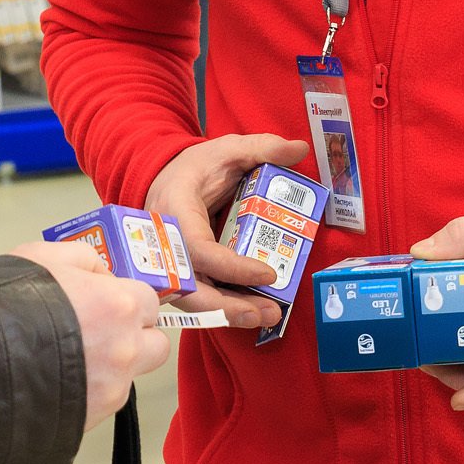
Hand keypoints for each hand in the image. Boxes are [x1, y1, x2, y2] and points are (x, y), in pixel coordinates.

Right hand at [9, 240, 170, 430]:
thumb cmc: (6, 306)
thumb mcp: (43, 256)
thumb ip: (84, 259)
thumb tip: (103, 274)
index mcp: (119, 304)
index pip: (151, 300)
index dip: (129, 298)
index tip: (110, 299)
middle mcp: (125, 349)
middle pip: (156, 345)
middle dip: (136, 336)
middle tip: (103, 330)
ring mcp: (111, 388)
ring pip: (129, 376)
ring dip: (112, 366)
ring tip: (69, 358)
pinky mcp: (92, 418)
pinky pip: (103, 401)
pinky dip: (88, 390)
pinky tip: (57, 378)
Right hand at [145, 135, 310, 329]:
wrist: (164, 177)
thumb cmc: (195, 167)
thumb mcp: (227, 149)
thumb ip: (262, 147)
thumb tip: (298, 148)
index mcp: (174, 210)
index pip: (197, 248)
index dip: (231, 267)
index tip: (268, 274)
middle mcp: (165, 243)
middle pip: (188, 288)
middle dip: (227, 308)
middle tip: (266, 313)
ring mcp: (169, 262)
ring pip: (192, 300)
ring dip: (228, 314)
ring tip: (267, 316)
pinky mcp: (180, 273)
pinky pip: (198, 297)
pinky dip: (223, 308)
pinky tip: (252, 311)